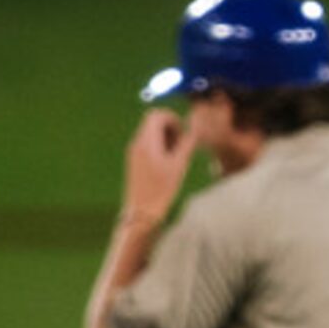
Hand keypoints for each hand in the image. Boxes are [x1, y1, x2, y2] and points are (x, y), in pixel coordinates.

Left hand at [122, 109, 194, 227]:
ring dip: (165, 137)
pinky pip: (147, 143)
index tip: (183, 134)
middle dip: (169, 127)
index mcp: (146, 141)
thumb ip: (187, 142)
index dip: (173, 119)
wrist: (141, 213)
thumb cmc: (162, 190)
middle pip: (152, 121)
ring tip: (175, 156)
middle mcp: (136, 143)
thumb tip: (195, 127)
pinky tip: (166, 164)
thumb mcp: (179, 165)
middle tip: (180, 145)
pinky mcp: (134, 160)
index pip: (157, 115)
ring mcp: (133, 152)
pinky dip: (158, 146)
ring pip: (150, 132)